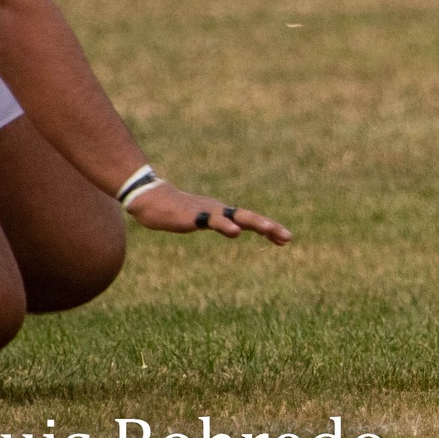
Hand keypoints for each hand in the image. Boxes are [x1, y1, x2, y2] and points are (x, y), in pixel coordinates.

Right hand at [127, 181, 290, 244]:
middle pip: (250, 217)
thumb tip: (228, 228)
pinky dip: (225, 225)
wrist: (150, 199)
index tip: (285, 239)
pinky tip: (236, 232)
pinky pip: (212, 220)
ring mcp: (208, 211)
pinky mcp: (194, 215)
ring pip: (237, 216)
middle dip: (270, 227)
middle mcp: (220, 209)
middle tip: (289, 237)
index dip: (268, 228)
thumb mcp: (199, 218)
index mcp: (221, 212)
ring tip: (272, 230)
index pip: (249, 220)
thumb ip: (215, 222)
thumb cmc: (174, 210)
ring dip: (256, 223)